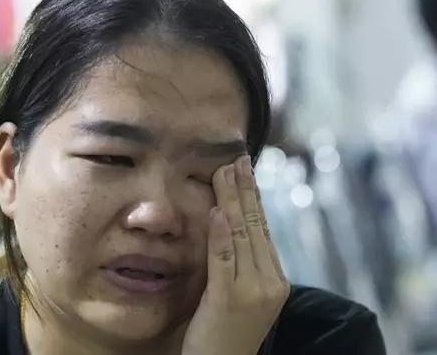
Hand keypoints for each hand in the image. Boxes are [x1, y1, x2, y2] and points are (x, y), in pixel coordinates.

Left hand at [182, 155, 289, 354]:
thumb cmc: (224, 333)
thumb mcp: (237, 294)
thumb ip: (238, 263)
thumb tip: (226, 223)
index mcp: (274, 279)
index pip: (262, 229)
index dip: (252, 198)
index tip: (244, 171)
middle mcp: (270, 282)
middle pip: (256, 225)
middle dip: (245, 190)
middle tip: (236, 158)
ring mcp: (252, 290)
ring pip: (242, 235)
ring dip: (232, 200)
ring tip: (225, 171)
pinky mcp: (230, 299)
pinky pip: (225, 258)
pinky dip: (220, 232)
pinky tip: (216, 210)